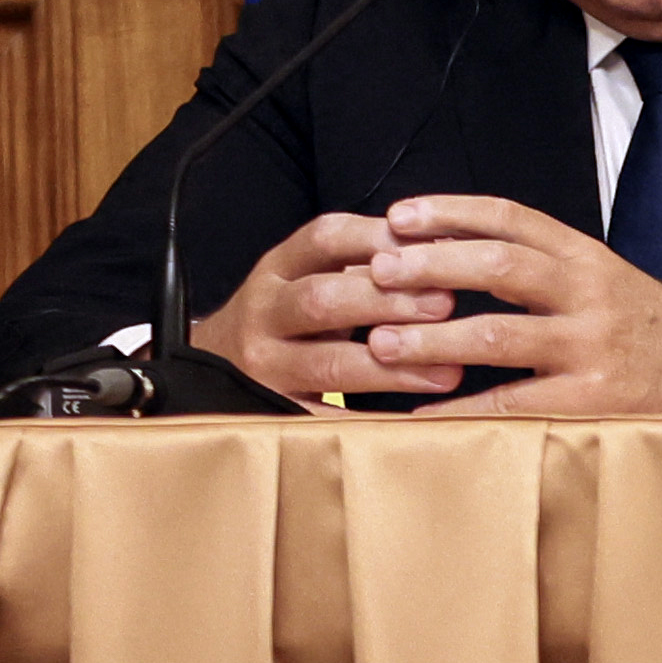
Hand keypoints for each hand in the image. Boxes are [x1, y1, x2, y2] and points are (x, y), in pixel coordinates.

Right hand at [202, 209, 444, 406]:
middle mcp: (265, 313)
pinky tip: (415, 423)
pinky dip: (371, 423)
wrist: (213, 367)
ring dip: (393, 368)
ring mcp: (266, 366)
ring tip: (448, 371)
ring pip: (328, 365)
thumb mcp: (308, 276)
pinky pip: (326, 422)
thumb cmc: (285, 318)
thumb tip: (443, 251)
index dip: (378, 239)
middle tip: (444, 304)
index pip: (325, 239)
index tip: (432, 246)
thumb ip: (362, 265)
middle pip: (323, 300)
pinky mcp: (274, 413)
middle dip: (388, 301)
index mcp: (279, 269)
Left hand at [360, 194, 661, 419]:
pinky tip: (424, 413)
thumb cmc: (655, 333)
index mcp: (589, 258)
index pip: (512, 218)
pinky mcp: (594, 401)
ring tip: (380, 344)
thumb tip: (457, 261)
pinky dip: (465, 408)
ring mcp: (592, 349)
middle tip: (376, 272)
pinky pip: (516, 404)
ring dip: (431, 338)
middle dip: (431, 266)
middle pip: (498, 265)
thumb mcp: (608, 282)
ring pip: (498, 334)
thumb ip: (547, 271)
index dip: (451, 212)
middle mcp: (590, 294)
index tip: (399, 216)